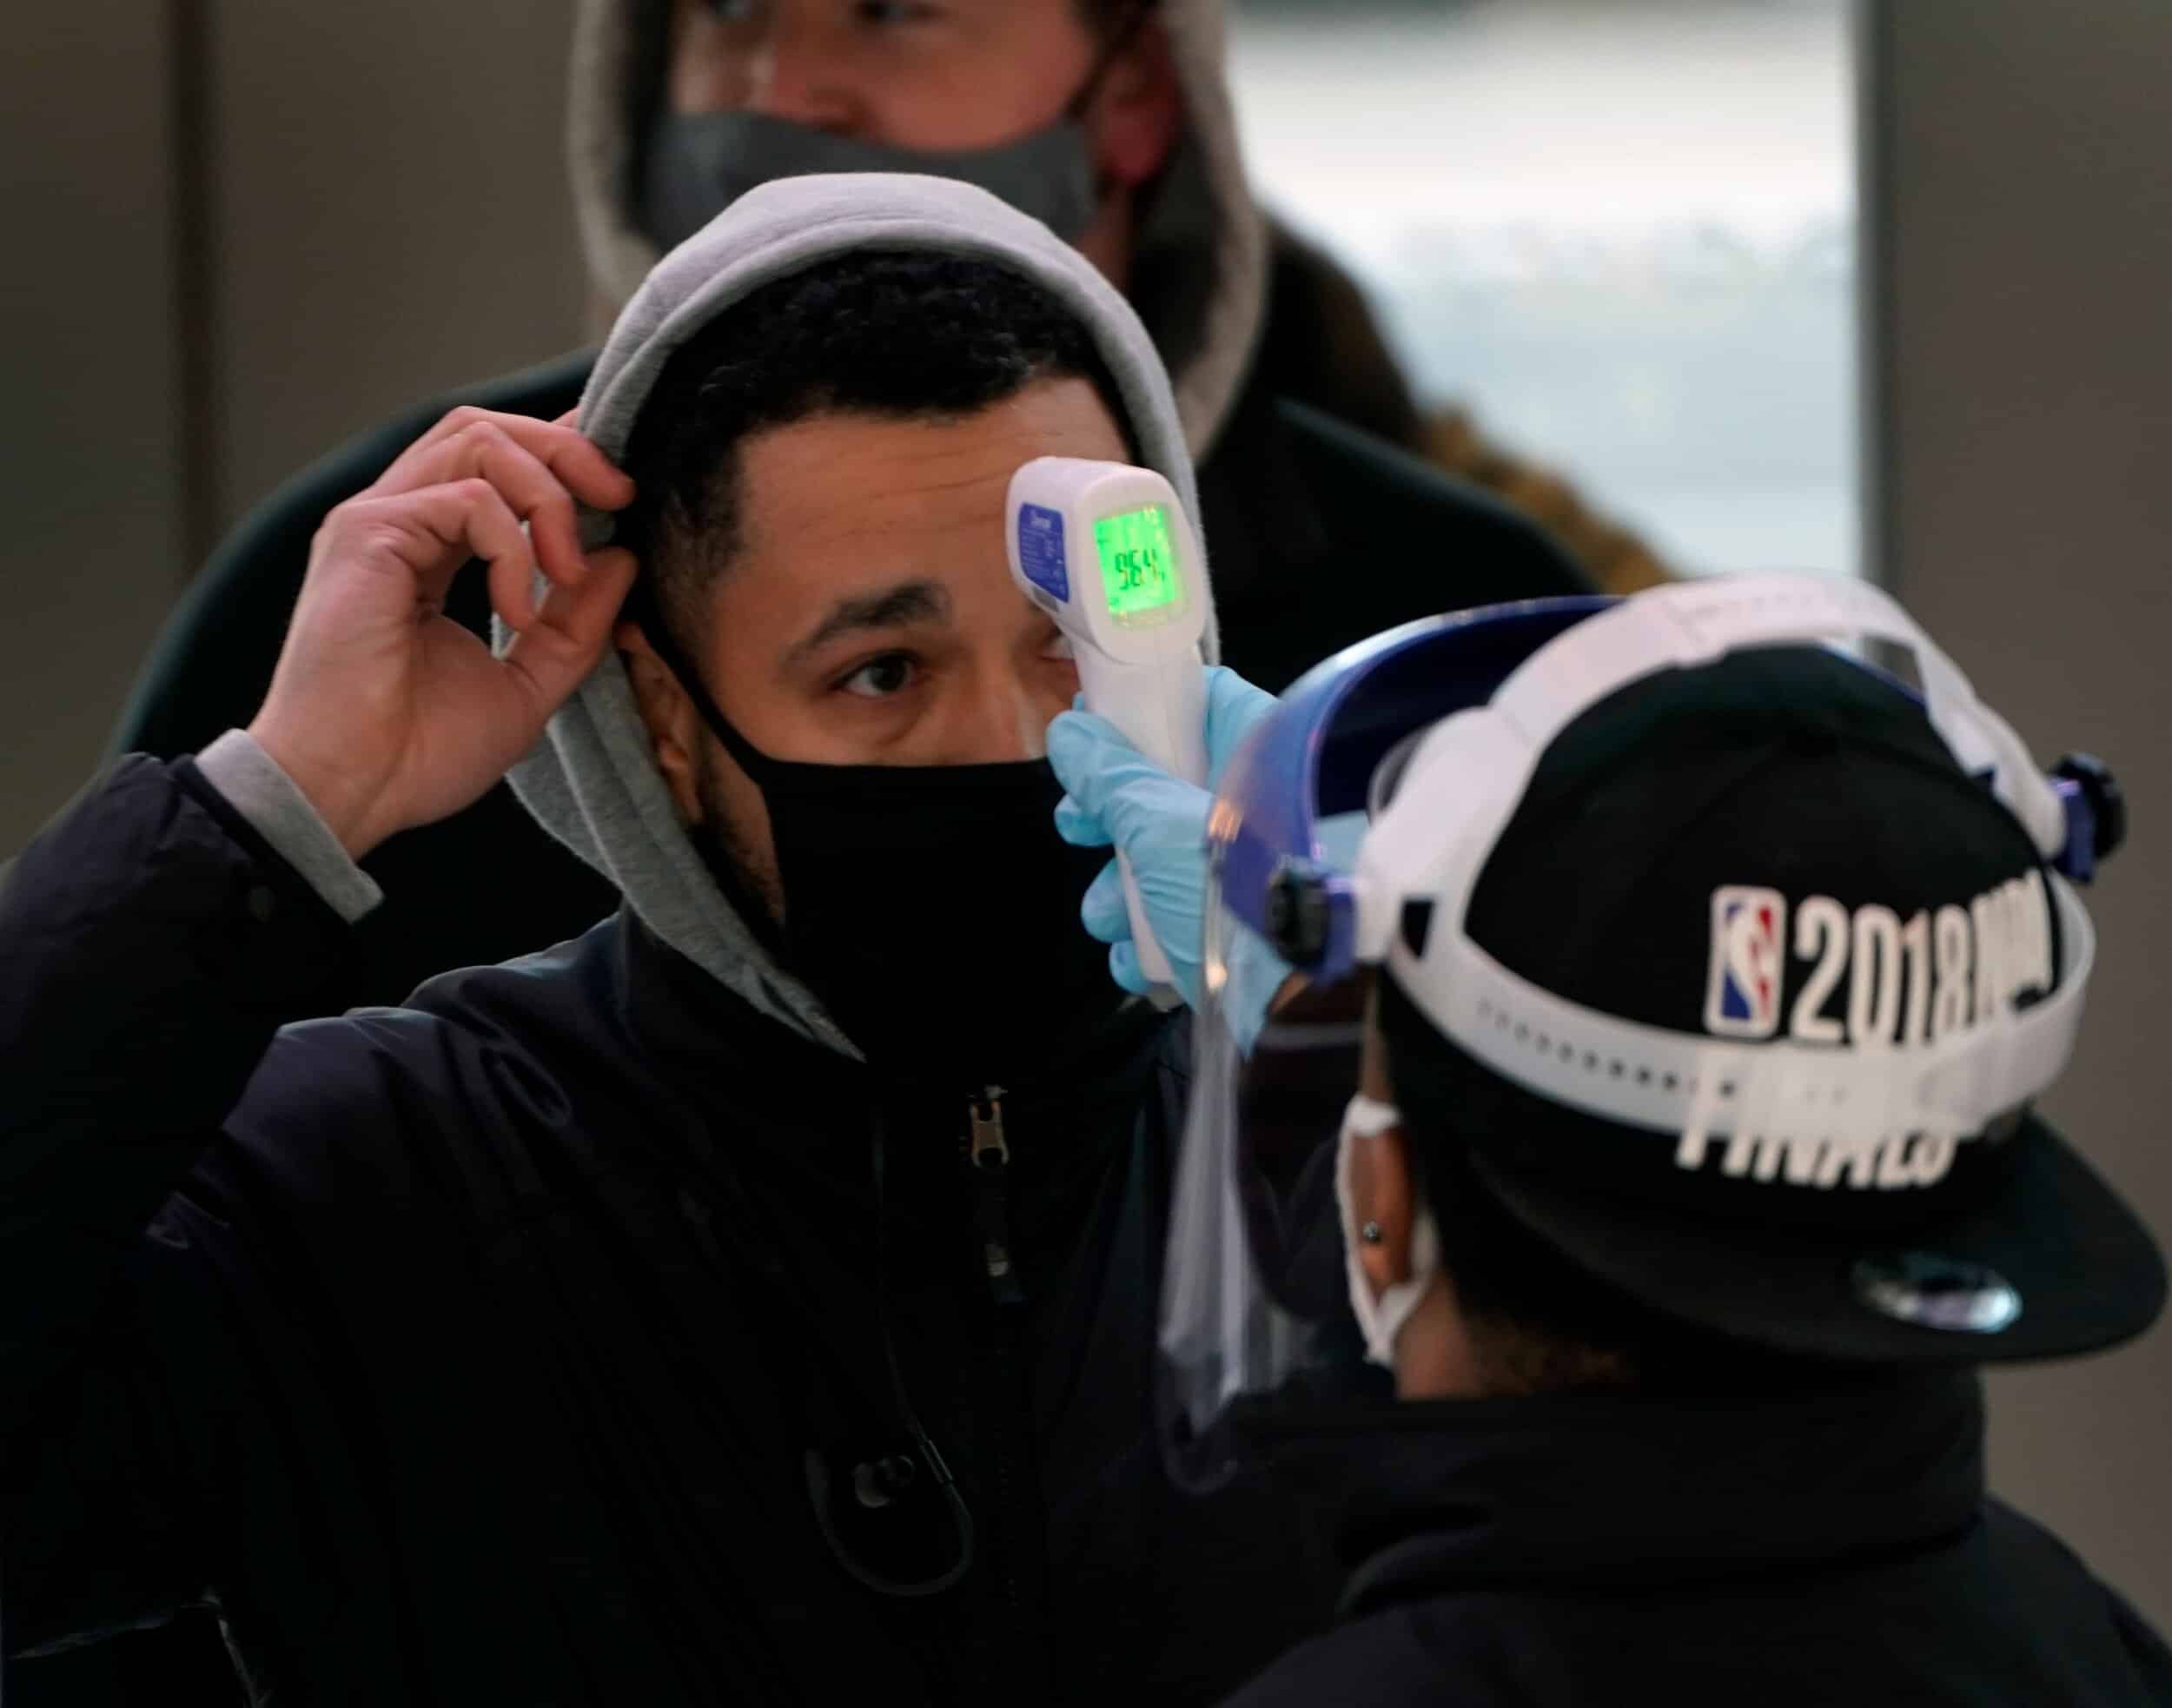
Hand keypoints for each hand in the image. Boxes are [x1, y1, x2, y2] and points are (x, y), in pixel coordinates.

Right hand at [247, 407, 637, 859]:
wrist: (352, 791)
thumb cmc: (419, 753)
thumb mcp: (530, 684)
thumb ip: (577, 622)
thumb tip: (624, 557)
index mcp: (429, 549)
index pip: (496, 464)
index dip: (562, 455)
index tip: (622, 486)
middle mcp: (397, 521)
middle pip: (487, 428)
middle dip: (566, 449)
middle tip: (622, 498)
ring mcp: (376, 521)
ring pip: (479, 440)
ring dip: (548, 495)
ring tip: (570, 571)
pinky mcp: (366, 533)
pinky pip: (468, 498)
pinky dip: (514, 548)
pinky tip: (517, 613)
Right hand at [1047, 666, 1289, 1036]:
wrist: (1309, 988)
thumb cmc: (1239, 882)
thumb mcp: (1158, 823)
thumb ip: (1109, 776)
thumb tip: (1070, 733)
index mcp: (1252, 758)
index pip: (1201, 705)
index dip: (1141, 710)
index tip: (1090, 722)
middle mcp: (1254, 811)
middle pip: (1161, 793)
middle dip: (1105, 820)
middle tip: (1078, 827)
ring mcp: (1244, 875)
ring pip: (1159, 868)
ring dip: (1116, 896)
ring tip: (1110, 918)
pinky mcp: (1236, 938)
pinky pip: (1174, 929)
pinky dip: (1147, 946)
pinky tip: (1138, 961)